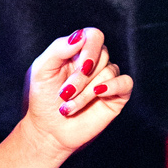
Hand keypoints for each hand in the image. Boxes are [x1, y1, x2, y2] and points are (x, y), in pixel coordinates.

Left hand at [22, 28, 132, 164]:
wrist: (47, 131)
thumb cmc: (42, 99)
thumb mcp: (42, 70)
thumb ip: (58, 49)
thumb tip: (80, 36)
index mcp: (79, 52)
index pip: (94, 36)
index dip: (87, 50)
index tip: (76, 67)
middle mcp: (96, 62)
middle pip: (102, 55)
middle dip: (81, 77)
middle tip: (64, 93)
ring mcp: (107, 78)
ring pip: (108, 73)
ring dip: (86, 93)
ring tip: (68, 107)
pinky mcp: (117, 96)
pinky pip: (126, 82)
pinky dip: (113, 86)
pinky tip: (98, 93)